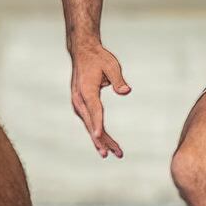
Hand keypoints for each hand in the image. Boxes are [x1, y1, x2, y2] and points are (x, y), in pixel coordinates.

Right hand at [69, 41, 129, 157]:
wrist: (82, 52)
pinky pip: (89, 121)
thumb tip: (127, 91)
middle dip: (103, 140)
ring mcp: (78, 103)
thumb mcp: (112, 65)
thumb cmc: (98, 58)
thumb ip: (118, 80)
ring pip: (89, 125)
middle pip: (92, 123)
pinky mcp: (80, 105)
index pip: (94, 109)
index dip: (98, 124)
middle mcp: (79, 99)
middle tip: (115, 154)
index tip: (99, 137)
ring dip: (100, 140)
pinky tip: (104, 142)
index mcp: (87, 90)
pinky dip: (96, 132)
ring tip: (113, 153)